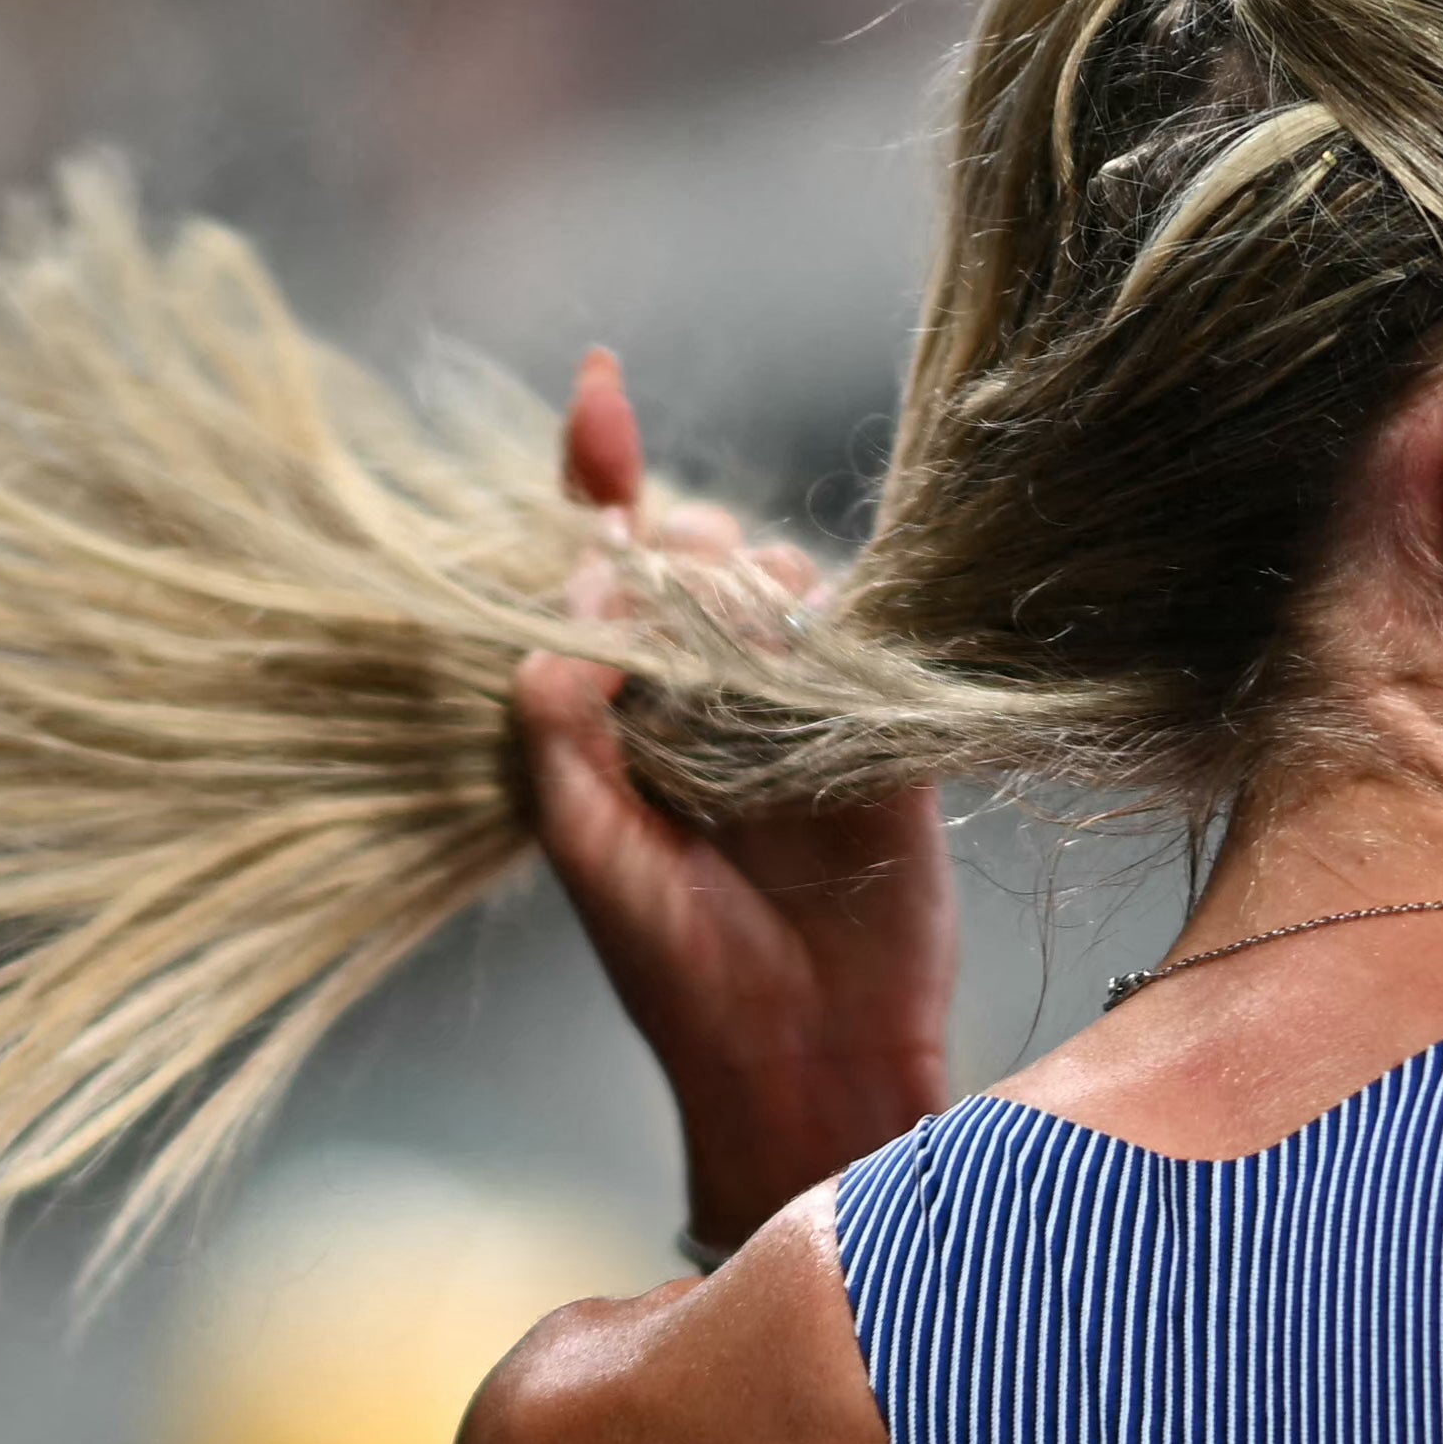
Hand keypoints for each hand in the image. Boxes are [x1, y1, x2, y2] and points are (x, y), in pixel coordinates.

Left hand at [511, 350, 953, 1255]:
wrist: (806, 1059)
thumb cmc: (675, 972)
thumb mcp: (583, 844)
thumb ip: (561, 718)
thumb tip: (587, 582)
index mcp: (614, 713)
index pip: (601, 566)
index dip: (599, 472)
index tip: (602, 384)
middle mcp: (702, 696)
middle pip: (691, 551)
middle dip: (683, 544)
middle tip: (690, 599)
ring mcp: (795, 712)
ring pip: (779, 580)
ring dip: (755, 590)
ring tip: (750, 665)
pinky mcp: (881, 736)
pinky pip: (864, 641)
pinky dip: (837, 632)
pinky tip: (818, 676)